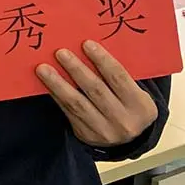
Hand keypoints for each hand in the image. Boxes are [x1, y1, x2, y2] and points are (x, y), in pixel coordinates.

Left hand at [36, 41, 158, 148]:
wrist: (127, 140)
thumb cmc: (129, 105)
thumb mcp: (135, 93)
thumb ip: (119, 75)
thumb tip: (89, 47)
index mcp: (141, 106)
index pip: (119, 77)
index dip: (102, 60)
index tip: (86, 44)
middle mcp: (124, 120)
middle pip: (96, 90)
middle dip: (76, 69)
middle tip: (60, 52)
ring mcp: (104, 130)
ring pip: (77, 103)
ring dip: (58, 83)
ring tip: (43, 68)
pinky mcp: (86, 134)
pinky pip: (68, 111)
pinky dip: (56, 95)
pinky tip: (46, 82)